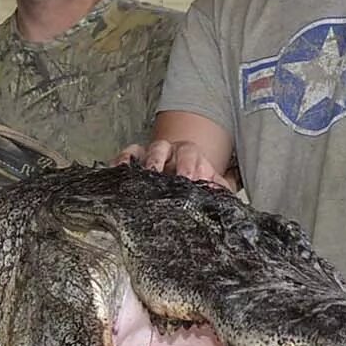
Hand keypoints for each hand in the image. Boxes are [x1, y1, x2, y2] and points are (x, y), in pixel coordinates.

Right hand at [116, 138, 235, 189]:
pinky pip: (127, 155)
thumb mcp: (212, 185)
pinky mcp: (134, 159)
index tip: (193, 180)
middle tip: (171, 178)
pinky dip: (123, 160)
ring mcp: (150, 153)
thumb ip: (221, 189)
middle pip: (166, 149)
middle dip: (166, 163)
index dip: (191, 166)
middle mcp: (169, 151)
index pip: (190, 155)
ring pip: (147, 151)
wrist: (178, 178)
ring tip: (149, 174)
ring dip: (148, 161)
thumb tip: (224, 196)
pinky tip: (121, 169)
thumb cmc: (193, 182)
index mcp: (189, 155)